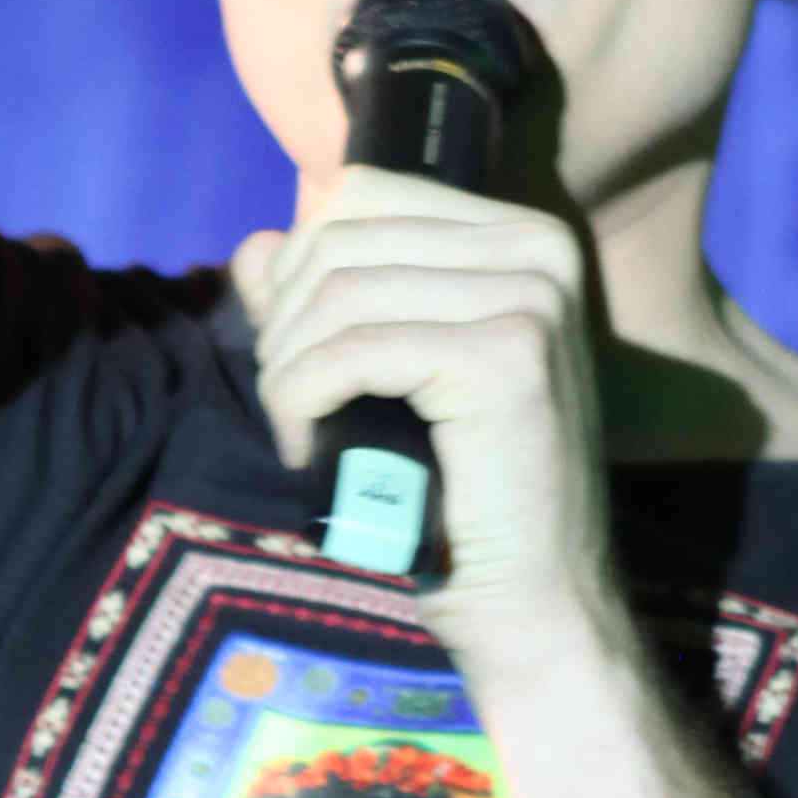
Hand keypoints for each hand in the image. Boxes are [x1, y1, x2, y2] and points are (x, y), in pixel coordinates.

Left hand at [233, 171, 622, 679]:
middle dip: (286, 326)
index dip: (302, 271)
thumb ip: (323, 303)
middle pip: (341, 240)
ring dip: (289, 369)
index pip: (360, 195)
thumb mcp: (385, 379)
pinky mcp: (507, 358)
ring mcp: (532, 300)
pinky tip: (307, 446)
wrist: (531, 602)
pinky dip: (302, 398)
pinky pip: (352, 350)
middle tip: (294, 408)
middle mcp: (541, 250)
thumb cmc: (458, 497)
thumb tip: (256, 245)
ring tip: (300, 432)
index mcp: (526, 237)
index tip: (303, 354)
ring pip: (339, 294)